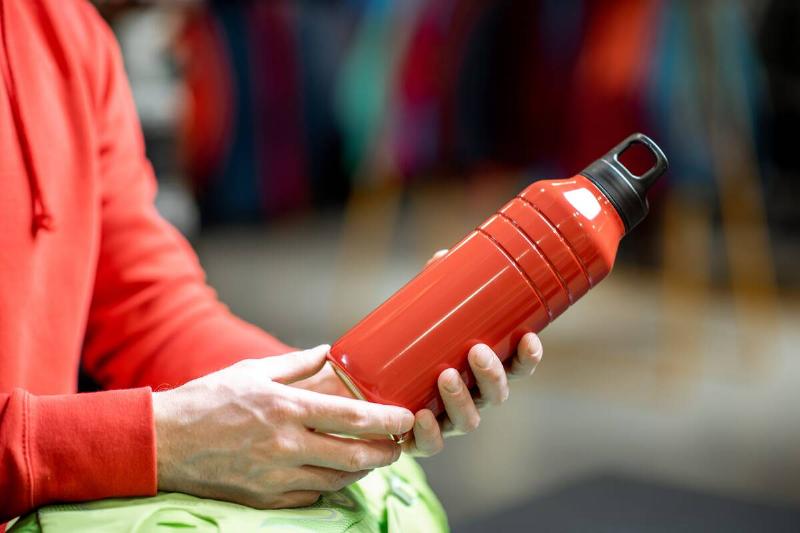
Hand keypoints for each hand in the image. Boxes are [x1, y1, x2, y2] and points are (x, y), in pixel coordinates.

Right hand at [152, 345, 413, 508]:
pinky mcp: (264, 499)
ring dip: (361, 471)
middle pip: (353, 456)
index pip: (351, 417)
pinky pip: (311, 498)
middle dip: (385, 452)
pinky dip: (329, 487)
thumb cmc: (209, 399)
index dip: (386, 419)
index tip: (406, 416)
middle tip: (398, 445)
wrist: (164, 441)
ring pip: (336, 481)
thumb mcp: (253, 370)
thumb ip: (297, 364)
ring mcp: (275, 477)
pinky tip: (335, 474)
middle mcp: (286, 445)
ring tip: (372, 457)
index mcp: (286, 408)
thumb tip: (329, 351)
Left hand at [294, 250, 543, 458]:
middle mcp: (472, 398)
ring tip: (445, 376)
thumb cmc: (407, 347)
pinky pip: (430, 445)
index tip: (529, 337)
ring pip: (469, 420)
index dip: (527, 357)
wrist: (363, 387)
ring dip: (462, 399)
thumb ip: (434, 290)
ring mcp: (447, 421)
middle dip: (492, 374)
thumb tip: (443, 256)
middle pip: (496, 395)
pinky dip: (428, 433)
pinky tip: (420, 416)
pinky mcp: (419, 439)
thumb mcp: (422, 317)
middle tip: (476, 350)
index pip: (516, 368)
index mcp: (482, 372)